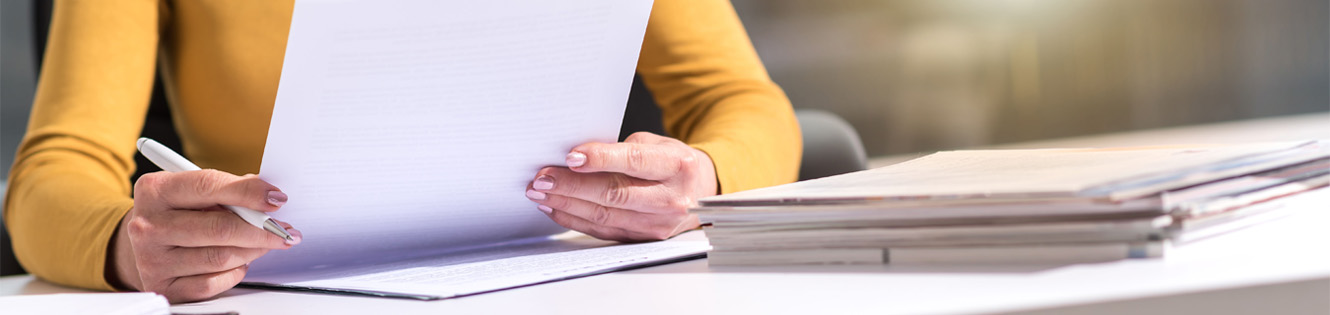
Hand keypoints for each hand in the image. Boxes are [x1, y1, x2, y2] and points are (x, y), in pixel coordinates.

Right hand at [109, 170, 301, 302]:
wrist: (146, 241)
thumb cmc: (180, 211)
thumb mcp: (194, 191)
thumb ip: (229, 189)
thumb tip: (269, 198)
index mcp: (155, 190)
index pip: (208, 186)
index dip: (249, 192)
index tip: (277, 198)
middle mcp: (147, 225)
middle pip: (219, 228)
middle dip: (261, 230)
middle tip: (284, 230)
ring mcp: (151, 259)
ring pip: (220, 257)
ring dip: (252, 251)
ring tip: (265, 244)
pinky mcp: (162, 286)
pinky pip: (212, 283)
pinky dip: (234, 272)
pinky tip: (239, 261)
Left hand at [525, 132, 716, 241]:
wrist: (698, 192)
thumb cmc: (672, 163)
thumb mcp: (655, 144)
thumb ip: (621, 150)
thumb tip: (575, 158)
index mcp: (677, 165)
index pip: (635, 162)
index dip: (601, 159)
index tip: (571, 157)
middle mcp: (671, 198)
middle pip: (614, 193)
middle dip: (572, 185)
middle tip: (542, 178)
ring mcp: (658, 223)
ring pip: (604, 215)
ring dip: (567, 203)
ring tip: (540, 192)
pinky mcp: (643, 238)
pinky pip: (603, 230)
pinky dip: (575, 218)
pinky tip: (556, 207)